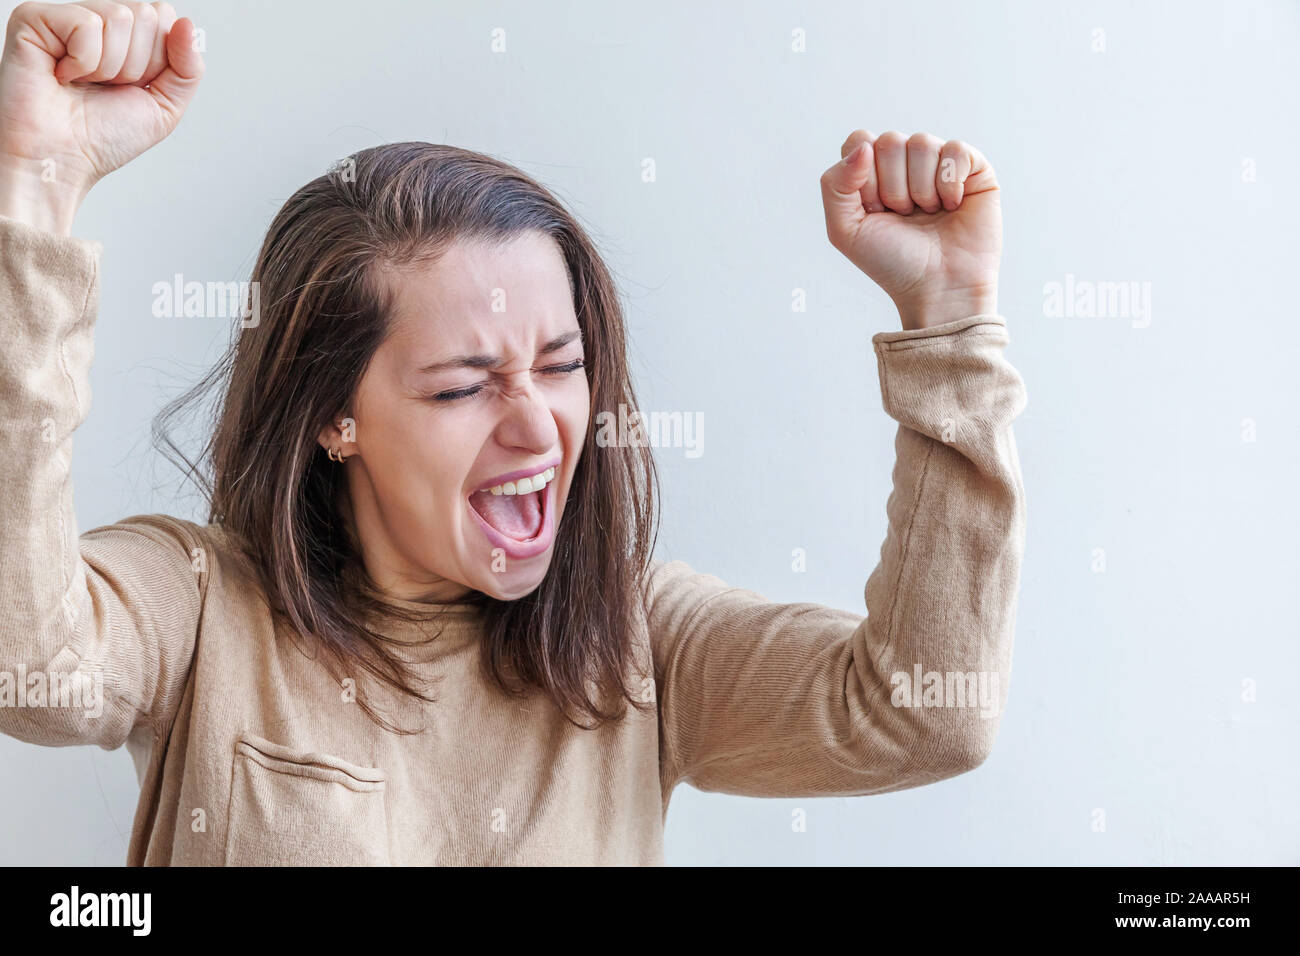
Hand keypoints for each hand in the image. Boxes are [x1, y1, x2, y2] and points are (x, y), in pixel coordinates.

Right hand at [0, 0, 203, 232]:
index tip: (133, 86)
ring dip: (110, 67)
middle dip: (137, 66)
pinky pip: (87, 24)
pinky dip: (84, 61)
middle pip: (147, 14)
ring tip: (83, 84)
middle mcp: (96, 20)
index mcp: (125, 36)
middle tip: (104, 88)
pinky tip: (62, 76)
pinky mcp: (34, 17)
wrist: (61, 159)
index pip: (164, 16)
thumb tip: (186, 23)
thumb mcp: (164, 107)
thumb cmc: (102, 137)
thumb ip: (188, 68)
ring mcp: (64, 16)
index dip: (158, 60)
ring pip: (121, 17)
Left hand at [820, 130, 1001, 330]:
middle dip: (893, 188)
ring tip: (928, 215)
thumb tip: (865, 147)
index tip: (874, 211)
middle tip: (904, 217)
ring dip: (921, 189)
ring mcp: (938, 163)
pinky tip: (952, 206)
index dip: (865, 177)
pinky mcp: (973, 168)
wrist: (938, 288)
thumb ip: (835, 184)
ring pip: (922, 143)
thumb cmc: (891, 262)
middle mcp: (905, 163)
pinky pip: (956, 150)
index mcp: (872, 173)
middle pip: (890, 141)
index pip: (860, 141)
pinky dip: (949, 183)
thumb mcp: (844, 230)